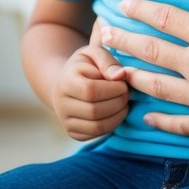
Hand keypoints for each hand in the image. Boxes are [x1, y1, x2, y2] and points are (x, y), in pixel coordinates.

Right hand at [50, 22, 128, 139]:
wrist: (67, 82)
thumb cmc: (86, 65)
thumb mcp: (95, 54)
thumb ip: (107, 61)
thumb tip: (120, 76)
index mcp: (65, 82)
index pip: (90, 90)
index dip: (113, 88)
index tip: (124, 82)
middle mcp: (61, 105)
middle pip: (94, 111)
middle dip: (118, 102)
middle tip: (128, 93)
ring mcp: (65, 121)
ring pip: (97, 126)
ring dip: (118, 115)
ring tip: (124, 102)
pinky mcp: (73, 133)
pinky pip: (97, 134)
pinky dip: (113, 124)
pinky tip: (117, 111)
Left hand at [101, 0, 188, 145]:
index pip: (166, 19)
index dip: (141, 10)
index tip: (123, 5)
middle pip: (152, 51)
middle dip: (124, 41)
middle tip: (105, 34)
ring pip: (156, 87)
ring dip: (132, 76)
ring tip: (115, 71)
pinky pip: (177, 123)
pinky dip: (158, 119)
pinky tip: (145, 116)